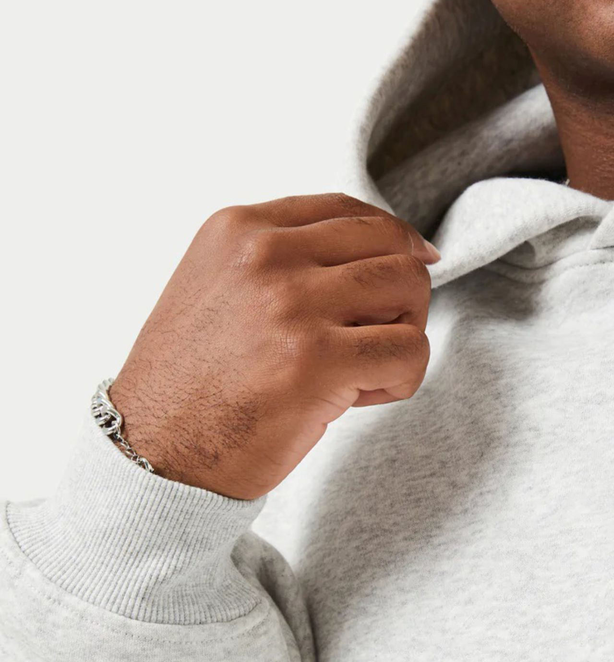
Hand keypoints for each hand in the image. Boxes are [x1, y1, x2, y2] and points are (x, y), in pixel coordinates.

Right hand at [108, 193, 440, 498]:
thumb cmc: (193, 379)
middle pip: (391, 243)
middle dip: (403, 288)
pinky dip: (402, 378)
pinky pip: (410, 351)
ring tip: (366, 365)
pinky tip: (361, 396)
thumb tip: (380, 251)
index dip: (392, 236)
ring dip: (405, 329)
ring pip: (410, 286)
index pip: (349, 210)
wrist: (152, 451)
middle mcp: (265, 255)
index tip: (412, 259)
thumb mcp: (219, 284)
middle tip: (383, 330)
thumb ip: (284, 257)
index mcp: (240, 229)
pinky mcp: (317, 361)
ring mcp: (291, 305)